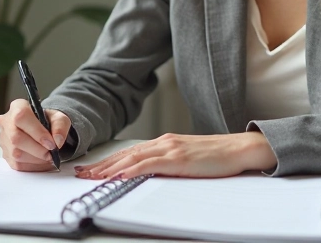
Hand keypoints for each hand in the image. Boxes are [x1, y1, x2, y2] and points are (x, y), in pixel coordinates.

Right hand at [0, 99, 71, 171]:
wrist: (42, 129)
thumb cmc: (48, 121)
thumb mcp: (59, 118)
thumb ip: (60, 126)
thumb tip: (57, 141)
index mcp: (18, 106)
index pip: (21, 117)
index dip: (37, 132)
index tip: (51, 143)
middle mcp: (6, 121)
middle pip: (16, 138)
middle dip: (37, 149)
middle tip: (51, 153)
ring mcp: (3, 139)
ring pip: (16, 153)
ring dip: (36, 159)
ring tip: (48, 157)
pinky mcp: (5, 154)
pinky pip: (17, 164)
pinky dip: (33, 165)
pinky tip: (42, 161)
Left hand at [73, 132, 276, 179]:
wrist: (240, 148)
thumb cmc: (218, 157)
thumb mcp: (188, 160)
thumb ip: (169, 164)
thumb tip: (150, 176)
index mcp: (166, 142)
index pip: (130, 153)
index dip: (108, 161)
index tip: (91, 170)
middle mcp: (164, 142)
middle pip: (125, 154)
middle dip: (101, 165)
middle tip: (81, 175)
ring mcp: (171, 148)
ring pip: (132, 158)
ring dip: (109, 168)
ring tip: (92, 178)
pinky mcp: (179, 158)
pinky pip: (150, 164)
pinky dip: (133, 169)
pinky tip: (120, 175)